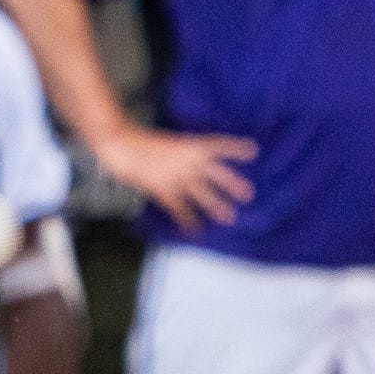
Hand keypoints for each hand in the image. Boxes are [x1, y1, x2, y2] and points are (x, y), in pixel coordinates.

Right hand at [89, 124, 255, 231]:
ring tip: (229, 217)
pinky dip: (186, 219)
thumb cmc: (143, 144)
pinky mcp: (163, 189)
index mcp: (189, 145)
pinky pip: (178, 207)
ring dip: (214, 205)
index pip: (217, 145)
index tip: (253, 150)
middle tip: (248, 194)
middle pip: (215, 173)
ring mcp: (175, 176)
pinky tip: (194, 229)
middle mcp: (187, 161)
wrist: (121, 147)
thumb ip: (185, 156)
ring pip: (200, 193)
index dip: (235, 148)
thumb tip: (198, 169)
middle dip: (231, 183)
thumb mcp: (169, 144)